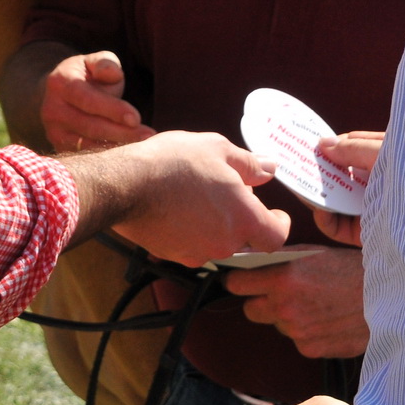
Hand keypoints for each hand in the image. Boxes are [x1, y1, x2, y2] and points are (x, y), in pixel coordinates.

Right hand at [41, 50, 153, 150]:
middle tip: (148, 135)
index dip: (112, 109)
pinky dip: (108, 155)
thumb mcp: (96, 62)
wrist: (62, 94)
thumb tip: (112, 73)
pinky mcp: (59, 147)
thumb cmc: (88, 76)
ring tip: (143, 145)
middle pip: (89, 125)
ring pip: (88, 144)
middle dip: (121, 132)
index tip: (136, 118)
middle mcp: (51, 109)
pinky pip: (86, 155)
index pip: (87, 99)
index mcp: (60, 82)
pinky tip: (127, 152)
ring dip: (117, 146)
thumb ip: (106, 63)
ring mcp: (53, 130)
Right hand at [109, 131, 290, 266]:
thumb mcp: (217, 148)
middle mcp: (224, 243)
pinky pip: (192, 244)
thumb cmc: (174, 164)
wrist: (126, 185)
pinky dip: (191, 229)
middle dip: (241, 216)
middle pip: (244, 236)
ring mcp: (197, 252)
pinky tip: (177, 206)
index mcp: (243, 218)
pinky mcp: (172, 255)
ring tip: (196, 193)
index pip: (275, 237)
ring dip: (215, 222)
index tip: (276, 215)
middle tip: (226, 189)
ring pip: (217, 240)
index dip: (278, 225)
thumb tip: (270, 169)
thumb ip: (249, 163)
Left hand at [223, 247, 367, 358]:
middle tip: (280, 292)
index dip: (237, 280)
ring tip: (314, 303)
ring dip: (286, 316)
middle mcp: (285, 306)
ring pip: (277, 325)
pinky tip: (325, 319)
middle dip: (260, 301)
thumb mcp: (313, 253)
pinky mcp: (310, 349)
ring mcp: (297, 331)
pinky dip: (306, 332)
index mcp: (283, 277)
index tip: (240, 279)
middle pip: (250, 309)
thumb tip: (247, 258)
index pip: (236, 283)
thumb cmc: (352, 269)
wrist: (388, 298)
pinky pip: (297, 340)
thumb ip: (280, 259)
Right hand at [311, 132, 381, 247]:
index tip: (312, 144)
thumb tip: (322, 144)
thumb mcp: (386, 153)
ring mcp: (377, 208)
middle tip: (300, 165)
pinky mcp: (371, 234)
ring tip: (305, 186)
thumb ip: (354, 149)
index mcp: (392, 158)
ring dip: (321, 192)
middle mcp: (384, 182)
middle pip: (345, 174)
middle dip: (324, 170)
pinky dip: (326, 217)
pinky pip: (340, 227)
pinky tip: (319, 207)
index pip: (356, 146)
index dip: (334, 145)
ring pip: (340, 199)